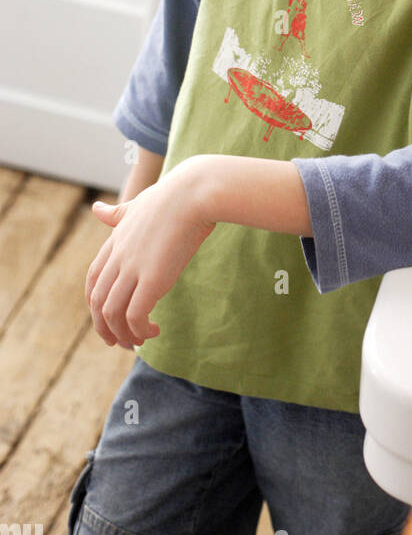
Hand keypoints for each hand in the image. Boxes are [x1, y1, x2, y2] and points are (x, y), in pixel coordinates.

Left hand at [85, 160, 214, 349]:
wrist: (195, 192)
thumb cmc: (175, 194)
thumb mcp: (138, 203)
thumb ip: (117, 213)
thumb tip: (95, 209)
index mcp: (115, 240)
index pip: (93, 278)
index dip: (96, 302)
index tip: (109, 315)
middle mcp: (119, 256)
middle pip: (97, 301)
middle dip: (104, 327)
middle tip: (121, 341)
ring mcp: (133, 268)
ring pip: (111, 313)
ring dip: (122, 334)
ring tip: (139, 342)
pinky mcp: (153, 278)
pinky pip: (134, 315)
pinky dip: (139, 330)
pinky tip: (154, 330)